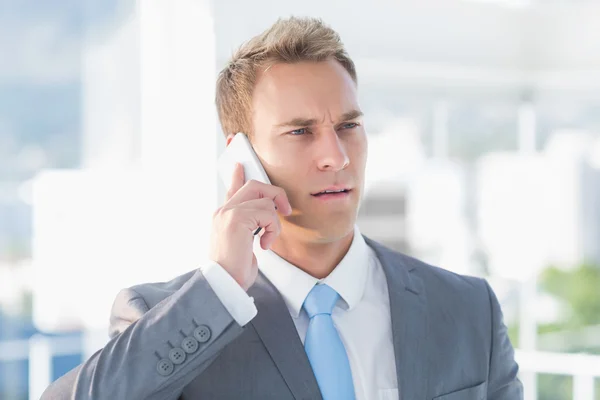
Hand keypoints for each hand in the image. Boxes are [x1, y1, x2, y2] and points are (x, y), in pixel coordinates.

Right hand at [209, 163, 291, 290]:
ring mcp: (228, 213)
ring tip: (267, 240)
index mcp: (222, 216)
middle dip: (275, 194)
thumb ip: (249, 226)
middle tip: (285, 211)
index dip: (238, 177)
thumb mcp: (243, 245)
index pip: (232, 189)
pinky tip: (264, 245)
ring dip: (274, 223)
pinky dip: (272, 230)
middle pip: (254, 186)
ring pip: (266, 201)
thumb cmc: (234, 270)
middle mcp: (223, 211)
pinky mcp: (236, 219)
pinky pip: (267, 213)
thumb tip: (265, 216)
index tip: (240, 166)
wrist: (224, 284)